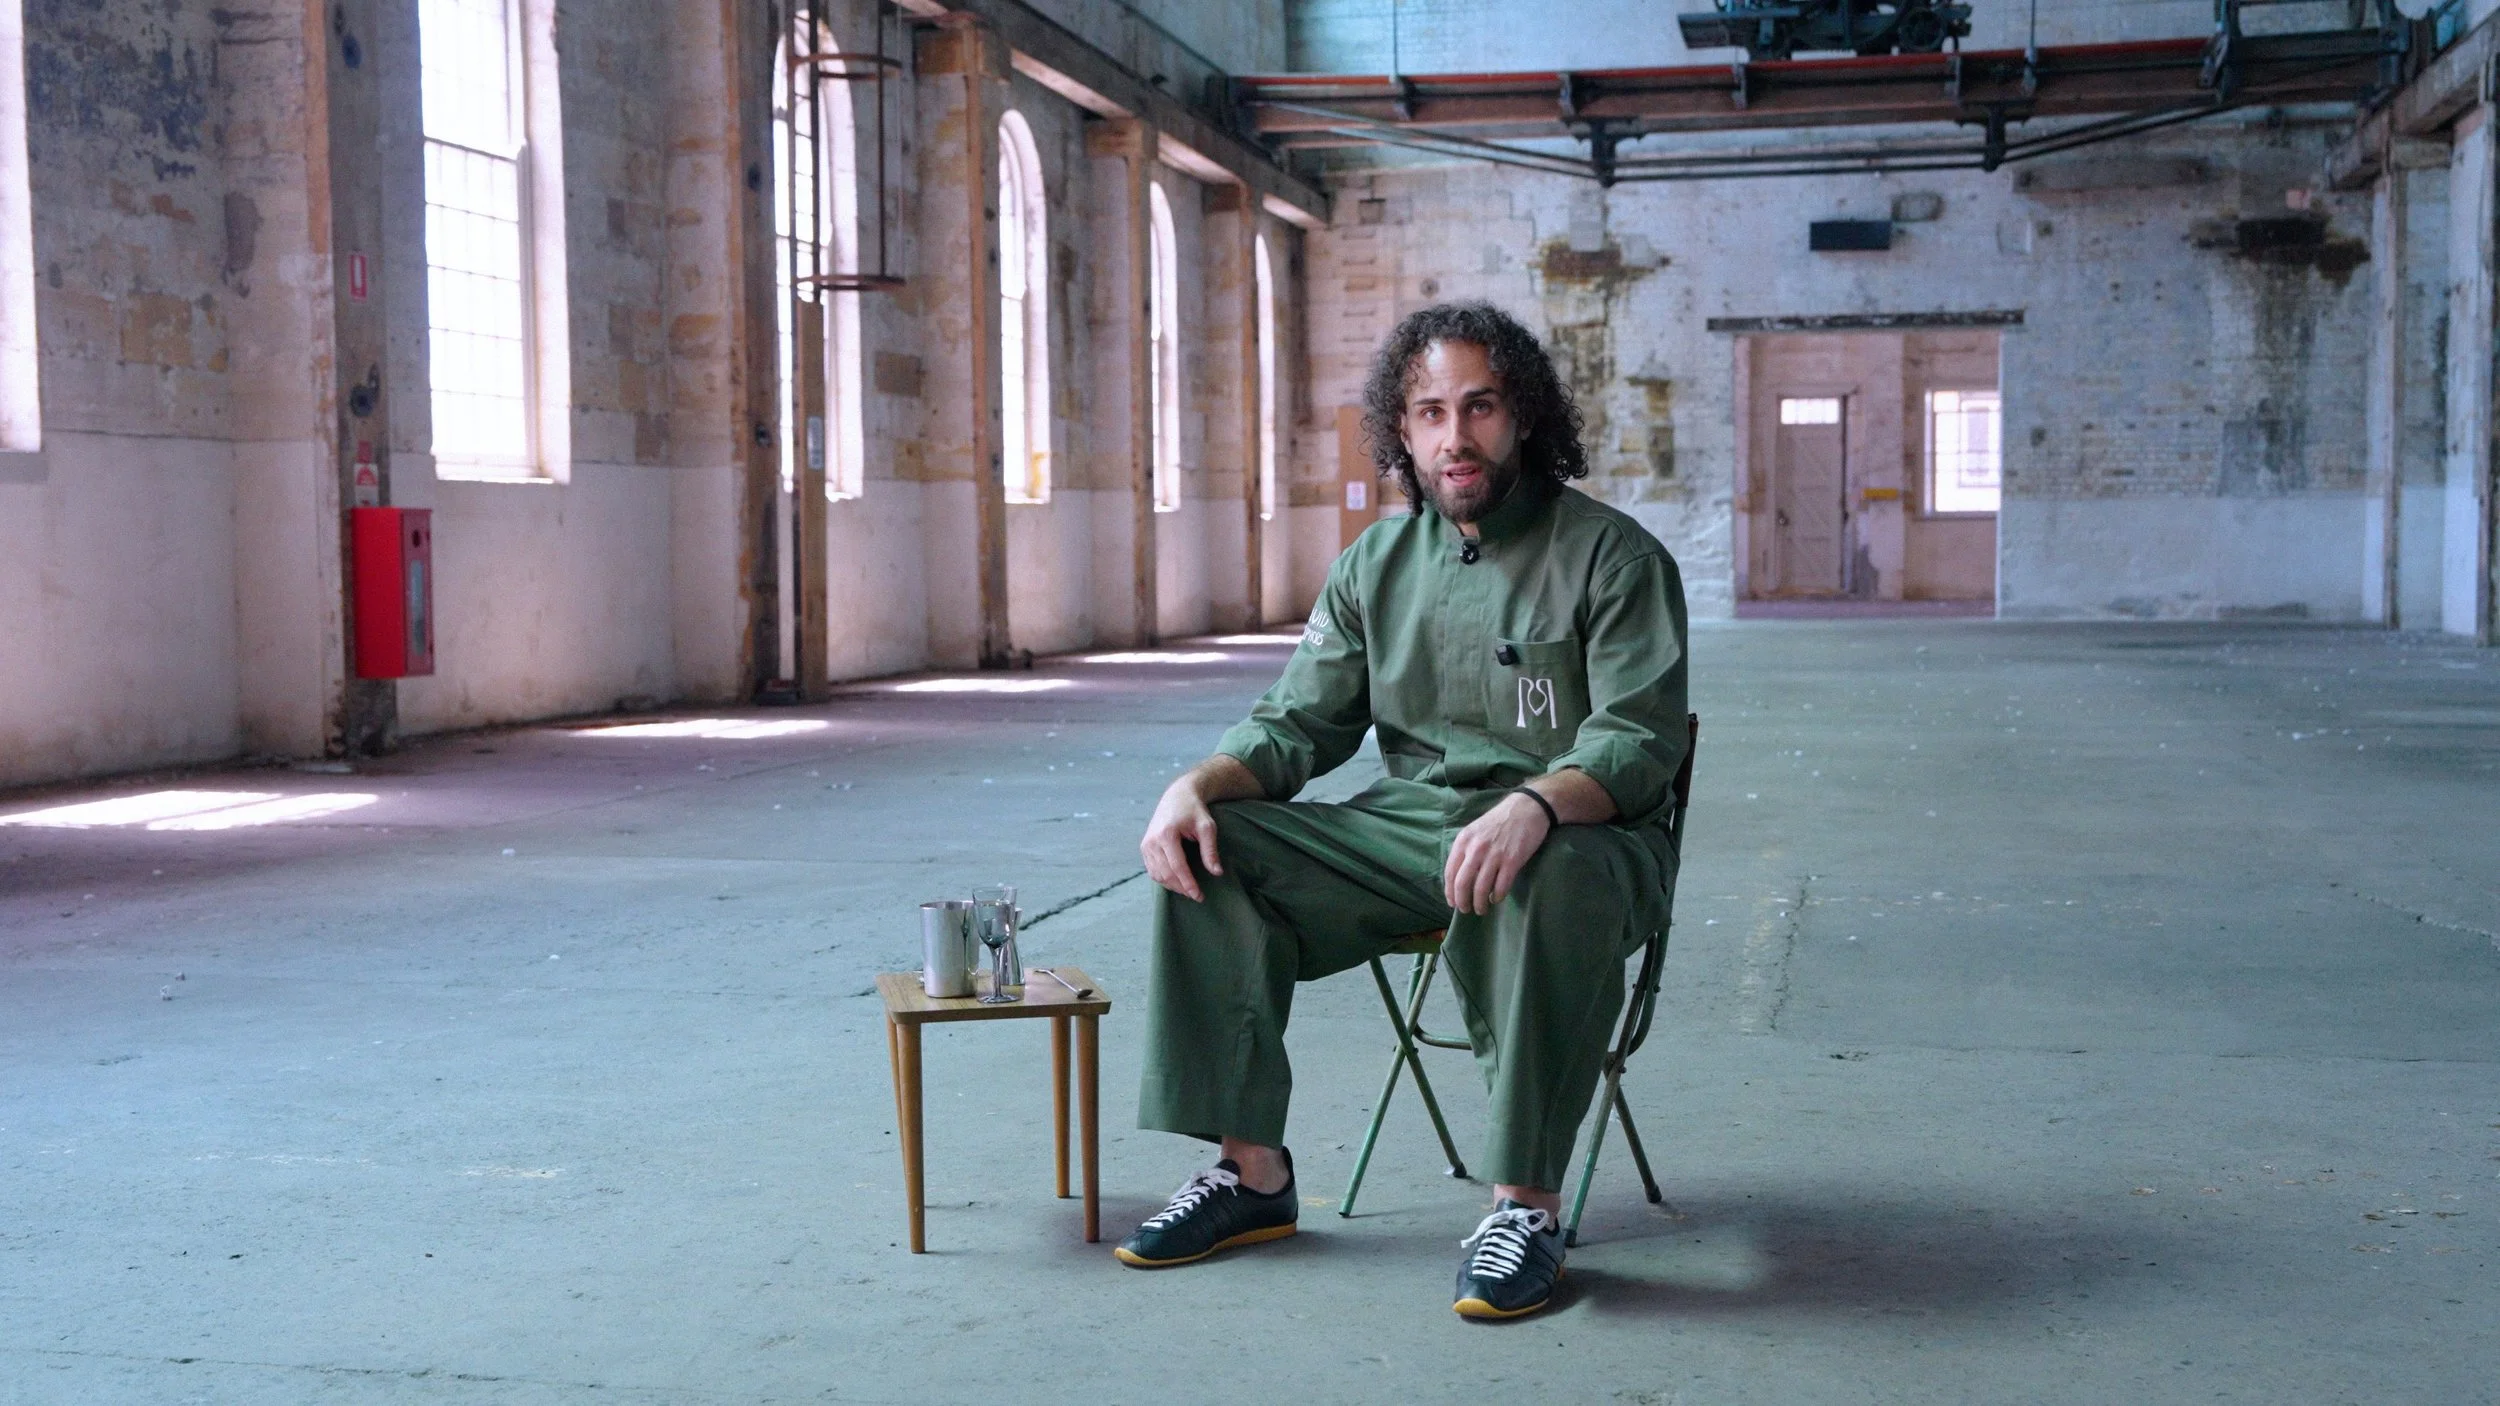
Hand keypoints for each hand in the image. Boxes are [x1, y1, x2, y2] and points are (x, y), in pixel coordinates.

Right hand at [1141, 773, 1223, 901]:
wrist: (1178, 795)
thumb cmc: (1195, 811)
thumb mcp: (1207, 827)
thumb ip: (1210, 850)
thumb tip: (1217, 873)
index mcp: (1166, 834)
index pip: (1177, 867)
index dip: (1188, 884)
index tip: (1199, 896)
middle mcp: (1152, 841)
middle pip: (1166, 874)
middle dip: (1181, 888)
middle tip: (1197, 896)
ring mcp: (1146, 845)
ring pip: (1157, 875)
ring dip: (1173, 886)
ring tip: (1189, 890)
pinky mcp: (1144, 847)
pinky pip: (1152, 870)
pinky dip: (1164, 879)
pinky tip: (1177, 882)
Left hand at [1442, 792, 1553, 915]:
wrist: (1528, 807)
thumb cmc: (1500, 821)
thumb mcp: (1475, 830)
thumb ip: (1466, 850)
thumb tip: (1459, 877)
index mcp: (1464, 841)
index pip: (1450, 872)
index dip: (1450, 892)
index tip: (1453, 903)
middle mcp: (1476, 848)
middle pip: (1463, 884)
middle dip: (1463, 902)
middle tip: (1466, 911)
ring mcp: (1495, 855)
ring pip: (1481, 888)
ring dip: (1480, 903)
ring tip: (1482, 909)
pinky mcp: (1513, 860)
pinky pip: (1501, 886)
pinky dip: (1497, 896)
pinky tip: (1497, 899)